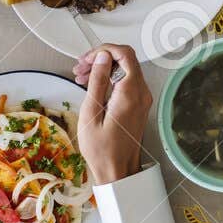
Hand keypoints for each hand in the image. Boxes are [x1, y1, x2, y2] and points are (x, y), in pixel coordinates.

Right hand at [73, 44, 152, 184]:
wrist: (118, 171)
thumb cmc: (102, 150)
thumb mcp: (91, 113)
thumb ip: (97, 82)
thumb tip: (102, 58)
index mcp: (131, 93)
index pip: (124, 54)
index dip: (104, 50)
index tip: (87, 58)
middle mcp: (141, 93)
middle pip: (125, 60)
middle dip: (101, 58)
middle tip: (80, 68)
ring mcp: (142, 99)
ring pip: (125, 70)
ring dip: (104, 68)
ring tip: (82, 77)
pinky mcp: (139, 105)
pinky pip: (127, 83)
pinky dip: (110, 80)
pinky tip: (93, 87)